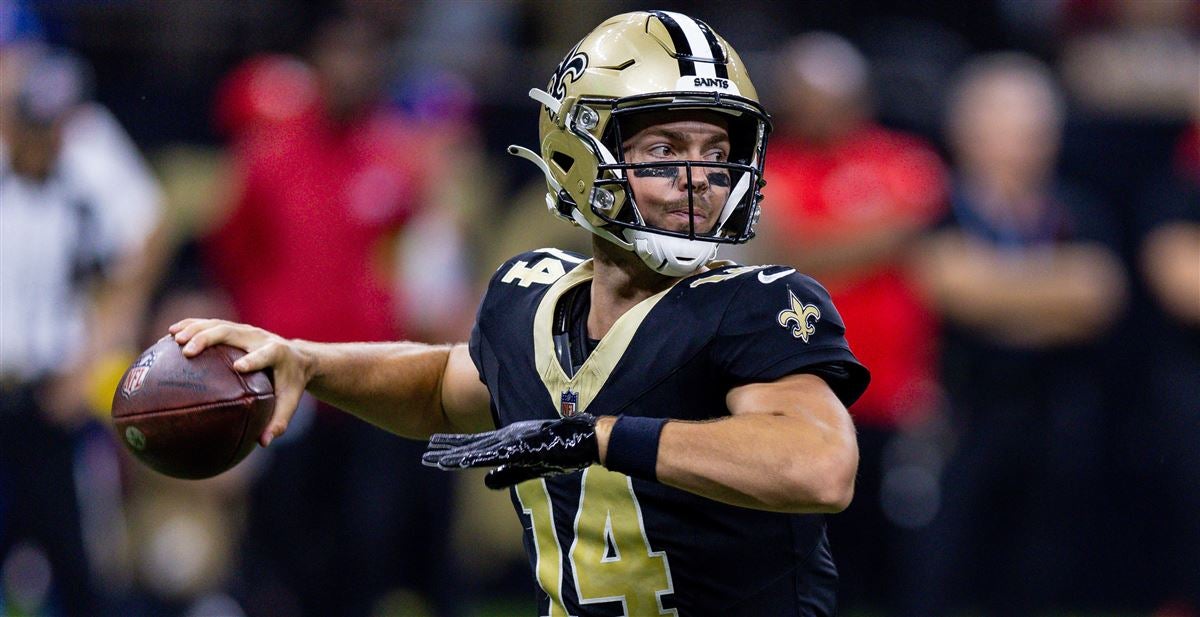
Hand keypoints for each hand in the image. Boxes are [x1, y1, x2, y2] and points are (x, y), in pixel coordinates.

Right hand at [168, 318, 313, 446]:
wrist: (297, 356)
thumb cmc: (290, 384)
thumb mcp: (289, 402)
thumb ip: (278, 422)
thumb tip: (263, 443)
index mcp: (278, 353)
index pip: (265, 355)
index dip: (253, 359)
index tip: (239, 367)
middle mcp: (259, 337)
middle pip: (232, 332)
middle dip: (209, 338)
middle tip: (187, 351)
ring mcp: (246, 330)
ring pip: (218, 324)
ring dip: (195, 329)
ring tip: (173, 339)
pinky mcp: (236, 328)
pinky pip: (211, 324)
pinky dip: (191, 325)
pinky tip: (170, 333)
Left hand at [422, 413, 598, 488]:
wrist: (586, 438)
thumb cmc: (562, 449)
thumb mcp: (529, 465)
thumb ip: (508, 474)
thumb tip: (486, 482)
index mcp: (507, 442)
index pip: (475, 448)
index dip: (454, 450)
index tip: (434, 454)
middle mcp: (507, 440)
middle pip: (471, 446)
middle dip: (448, 450)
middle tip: (426, 455)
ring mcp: (515, 442)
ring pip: (479, 450)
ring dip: (457, 455)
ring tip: (435, 458)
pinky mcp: (523, 446)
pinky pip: (497, 454)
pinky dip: (479, 457)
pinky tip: (464, 460)